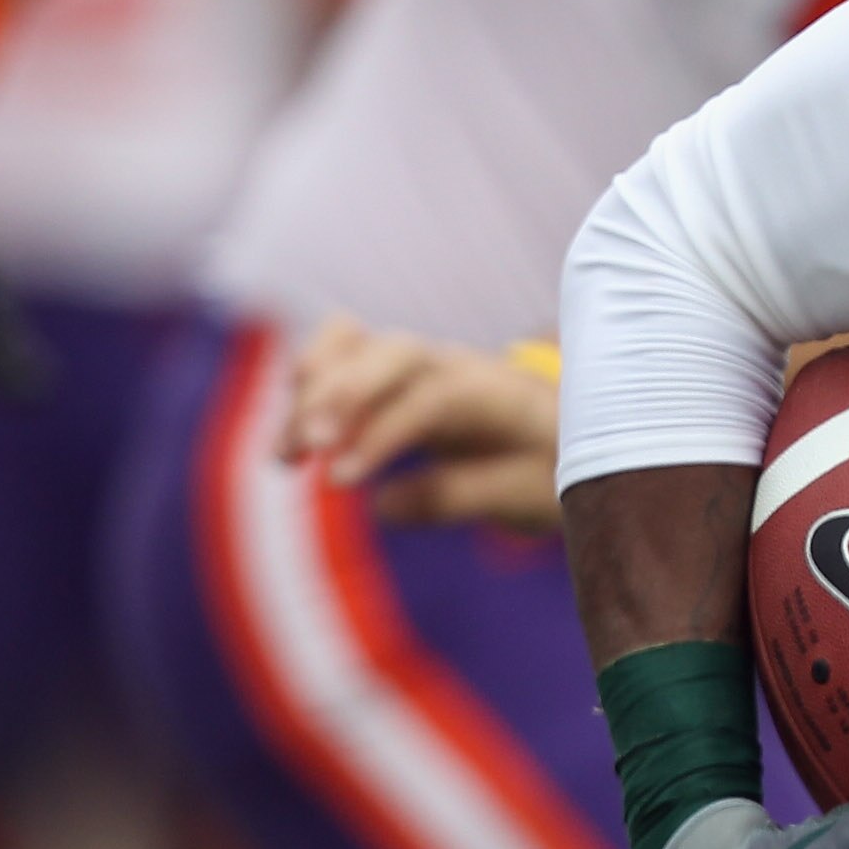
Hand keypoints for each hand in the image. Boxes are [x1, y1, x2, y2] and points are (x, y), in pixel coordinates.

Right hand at [283, 318, 563, 534]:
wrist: (564, 426)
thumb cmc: (548, 463)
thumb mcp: (526, 493)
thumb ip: (461, 495)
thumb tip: (383, 505)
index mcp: (500, 394)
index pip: (436, 398)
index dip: (384, 433)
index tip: (341, 480)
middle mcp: (454, 364)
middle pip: (392, 354)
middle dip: (340, 395)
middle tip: (303, 450)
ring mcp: (418, 359)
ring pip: (356, 343)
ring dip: (311, 391)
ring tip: (284, 456)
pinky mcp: (388, 367)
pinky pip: (340, 349)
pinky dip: (306, 381)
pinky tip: (290, 439)